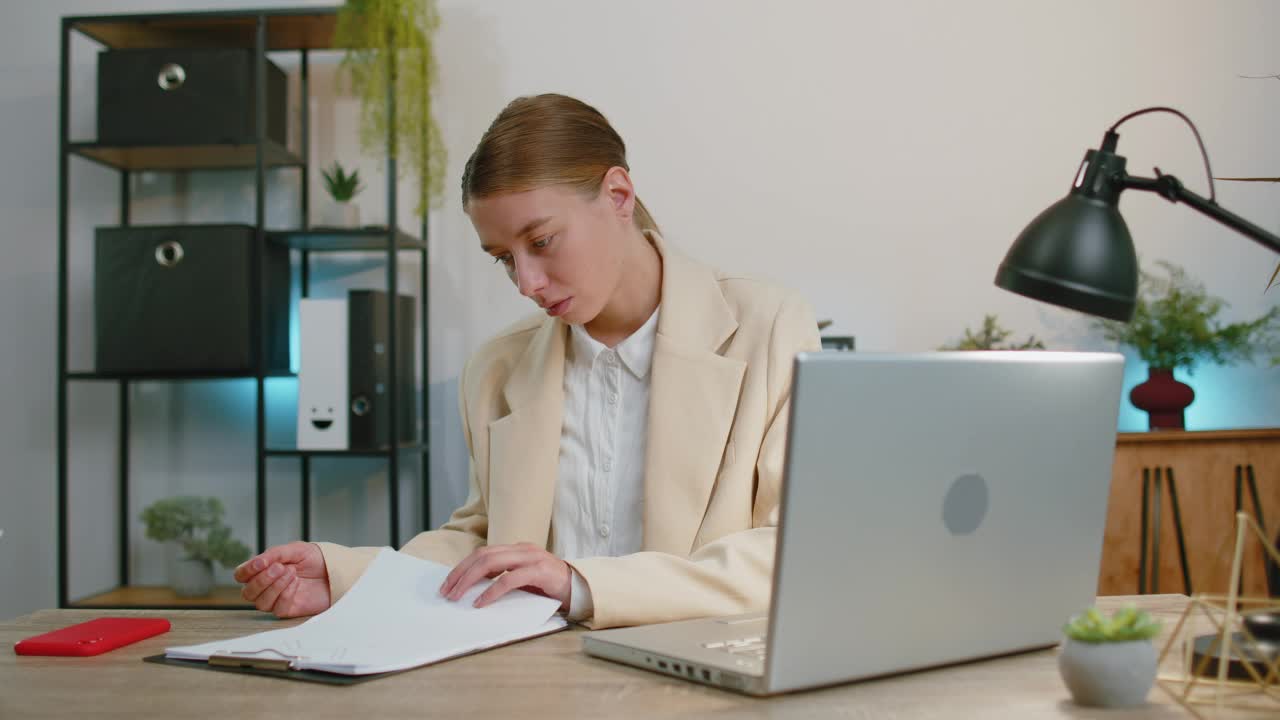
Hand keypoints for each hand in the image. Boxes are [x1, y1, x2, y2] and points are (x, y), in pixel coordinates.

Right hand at [234, 541, 331, 617]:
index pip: (241, 575)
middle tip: (280, 567)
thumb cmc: (315, 559)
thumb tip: (258, 562)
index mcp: (263, 570)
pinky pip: (278, 609)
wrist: (336, 569)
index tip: (262, 563)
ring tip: (292, 573)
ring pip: (261, 603)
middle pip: (248, 592)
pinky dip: (285, 596)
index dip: (247, 570)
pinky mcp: (290, 609)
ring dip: (275, 587)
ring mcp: (277, 599)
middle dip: (262, 579)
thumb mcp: (295, 550)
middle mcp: (266, 587)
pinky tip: (296, 584)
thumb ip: (275, 554)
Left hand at [439, 542, 571, 609]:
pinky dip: (492, 591)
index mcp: (517, 549)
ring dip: (470, 580)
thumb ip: (504, 577)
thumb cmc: (550, 587)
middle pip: (483, 555)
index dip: (462, 567)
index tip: (448, 584)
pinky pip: (509, 579)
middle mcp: (522, 549)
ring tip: (458, 596)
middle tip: (447, 592)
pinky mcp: (540, 571)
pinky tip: (481, 602)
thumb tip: (474, 588)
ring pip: (492, 562)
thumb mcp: (524, 579)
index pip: (483, 553)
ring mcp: (531, 558)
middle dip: (460, 573)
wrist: (582, 589)